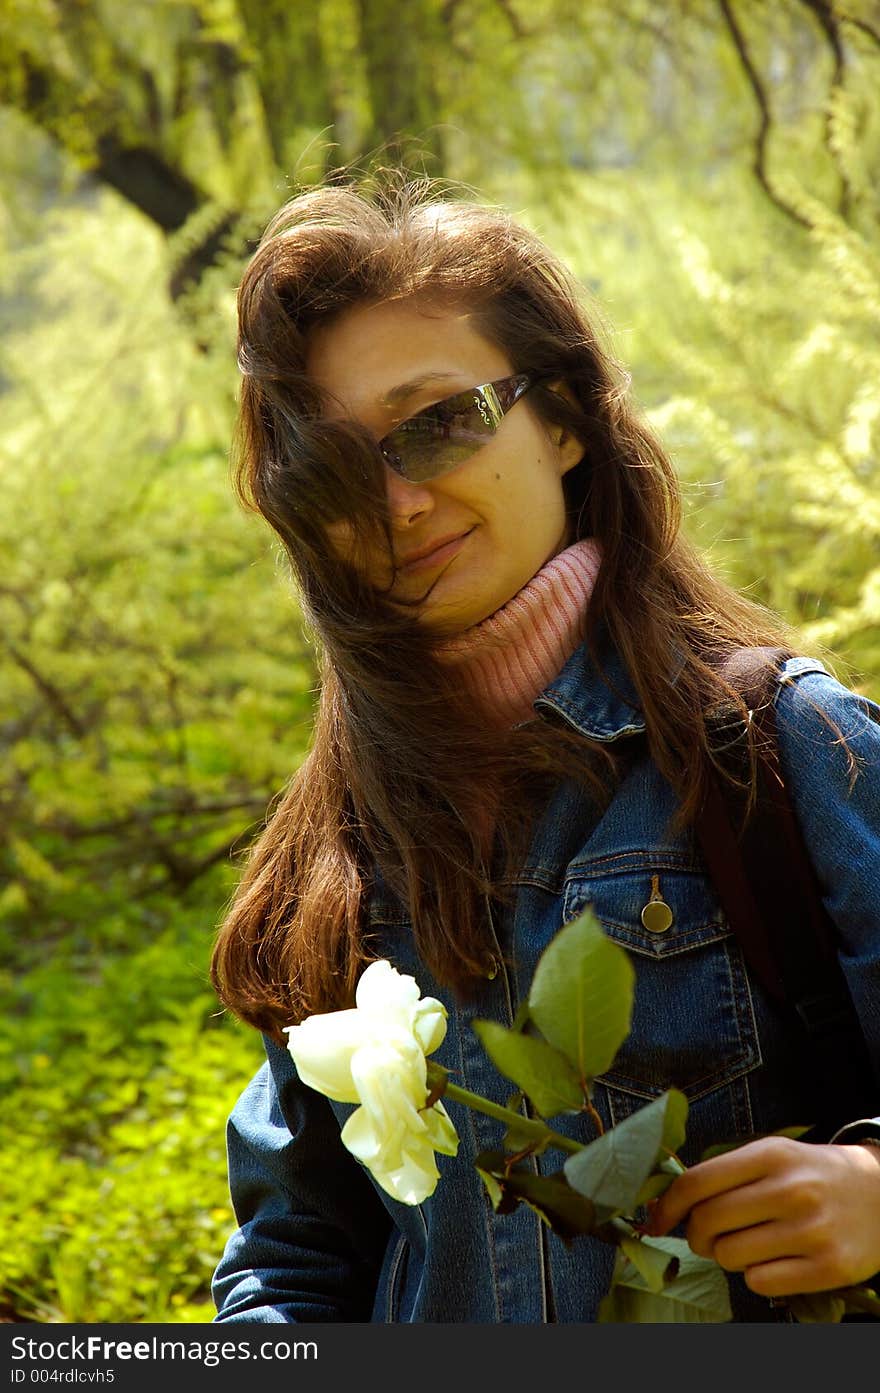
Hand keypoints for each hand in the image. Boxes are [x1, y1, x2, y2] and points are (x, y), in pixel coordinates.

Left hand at [646, 1136, 879, 1296]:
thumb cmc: (813, 1175)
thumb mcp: (774, 1155)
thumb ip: (725, 1173)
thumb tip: (666, 1203)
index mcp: (771, 1155)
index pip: (698, 1182)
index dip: (668, 1206)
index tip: (656, 1220)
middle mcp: (790, 1190)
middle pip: (708, 1222)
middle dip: (696, 1234)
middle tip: (706, 1235)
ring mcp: (811, 1230)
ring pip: (729, 1256)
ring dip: (726, 1256)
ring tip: (747, 1244)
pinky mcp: (828, 1267)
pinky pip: (760, 1282)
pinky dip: (755, 1276)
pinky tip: (773, 1260)